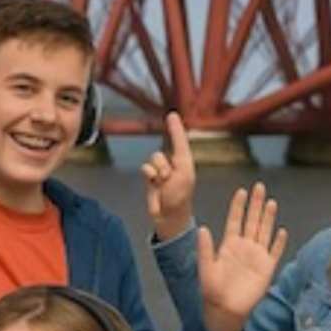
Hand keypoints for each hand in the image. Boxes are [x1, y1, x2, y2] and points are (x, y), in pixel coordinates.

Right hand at [142, 111, 195, 240]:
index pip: (179, 140)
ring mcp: (161, 171)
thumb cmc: (181, 194)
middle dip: (162, 165)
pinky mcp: (151, 178)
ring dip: (156, 170)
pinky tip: (154, 183)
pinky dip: (149, 174)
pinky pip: (145, 168)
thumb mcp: (184, 171)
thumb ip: (178, 151)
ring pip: (152, 160)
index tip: (172, 115)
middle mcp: (173, 164)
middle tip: (169, 179)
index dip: (175, 128)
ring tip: (163, 183)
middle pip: (160, 153)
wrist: (170, 214)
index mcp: (185, 161)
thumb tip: (170, 148)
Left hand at [198, 183, 287, 330]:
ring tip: (271, 202)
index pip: (235, 220)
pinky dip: (279, 242)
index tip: (241, 191)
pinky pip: (275, 252)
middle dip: (255, 204)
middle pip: (252, 221)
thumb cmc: (212, 290)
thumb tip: (202, 229)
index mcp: (228, 245)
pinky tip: (282, 230)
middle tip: (259, 186)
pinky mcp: (267, 268)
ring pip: (264, 231)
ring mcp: (257, 256)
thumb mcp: (205, 268)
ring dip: (268, 217)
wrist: (225, 310)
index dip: (238, 206)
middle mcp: (244, 247)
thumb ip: (205, 249)